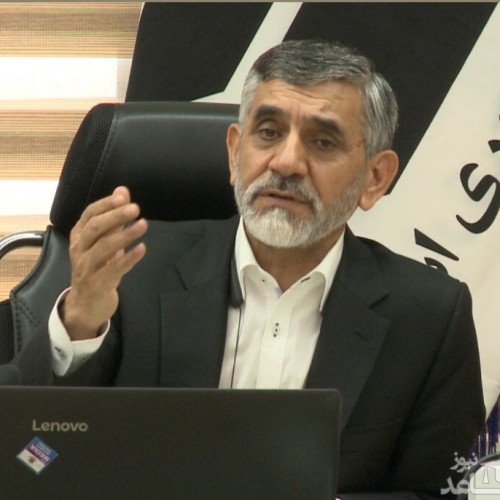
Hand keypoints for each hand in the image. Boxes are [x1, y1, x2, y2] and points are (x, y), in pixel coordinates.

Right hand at [61, 186, 147, 339]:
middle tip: (135, 208)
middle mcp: (80, 249)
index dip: (106, 204)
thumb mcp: (104, 240)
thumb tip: (122, 191)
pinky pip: (113, 269)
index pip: (89, 214)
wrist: (87, 304)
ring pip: (103, 248)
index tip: (123, 196)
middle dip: (115, 216)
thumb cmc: (98, 267)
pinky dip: (128, 258)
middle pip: (95, 228)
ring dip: (125, 235)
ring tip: (143, 225)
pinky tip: (142, 248)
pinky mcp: (97, 283)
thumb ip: (113, 217)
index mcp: (80, 235)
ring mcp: (86, 267)